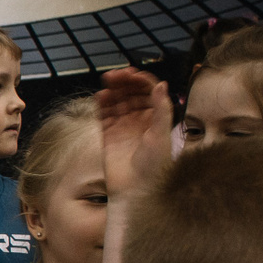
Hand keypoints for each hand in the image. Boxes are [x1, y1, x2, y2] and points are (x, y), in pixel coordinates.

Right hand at [97, 67, 172, 199]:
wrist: (136, 188)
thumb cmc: (154, 165)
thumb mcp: (161, 134)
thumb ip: (161, 109)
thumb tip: (160, 84)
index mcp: (156, 117)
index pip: (148, 92)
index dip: (140, 81)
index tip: (131, 74)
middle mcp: (140, 119)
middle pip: (131, 94)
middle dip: (124, 83)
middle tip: (115, 75)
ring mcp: (123, 126)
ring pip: (117, 102)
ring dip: (112, 91)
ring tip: (106, 83)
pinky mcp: (108, 135)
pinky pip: (104, 115)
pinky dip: (102, 105)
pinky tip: (100, 96)